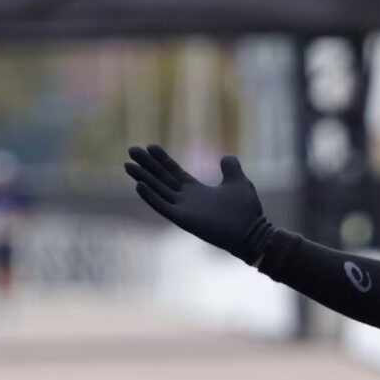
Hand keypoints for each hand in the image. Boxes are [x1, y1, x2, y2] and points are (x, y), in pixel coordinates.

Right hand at [125, 145, 272, 263]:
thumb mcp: (239, 182)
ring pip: (158, 190)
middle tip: (131, 150)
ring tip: (127, 165)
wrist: (251, 232)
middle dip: (147, 165)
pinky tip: (139, 185)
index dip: (162, 159)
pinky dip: (151, 197)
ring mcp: (183, 210)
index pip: (174, 172)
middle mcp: (186, 199)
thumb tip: (226, 156)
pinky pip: (163, 207)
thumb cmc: (246, 210)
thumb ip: (231, 168)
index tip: (149, 146)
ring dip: (143, 178)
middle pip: (161, 178)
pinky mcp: (183, 220)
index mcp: (197, 190)